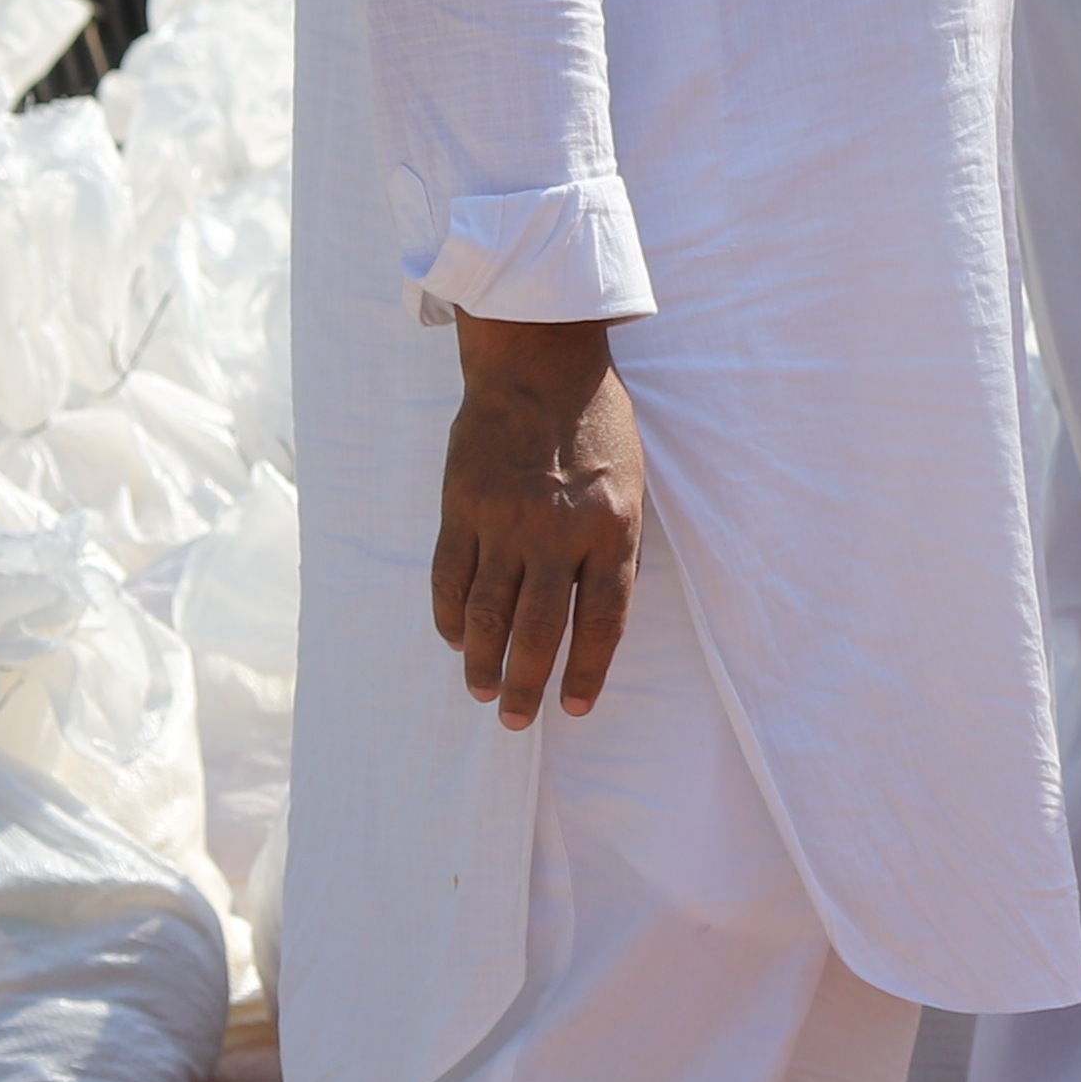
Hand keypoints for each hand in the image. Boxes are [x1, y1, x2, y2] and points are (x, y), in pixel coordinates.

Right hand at [434, 313, 644, 726]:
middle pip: (538, 630)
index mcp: (612, 528)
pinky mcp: (462, 506)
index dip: (586, 672)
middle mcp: (558, 530)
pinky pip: (450, 577)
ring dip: (482, 662)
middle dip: (525, 684)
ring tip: (482, 690)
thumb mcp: (631, 485)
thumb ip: (615, 549)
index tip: (574, 707)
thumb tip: (596, 619)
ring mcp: (504, 519)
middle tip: (516, 719)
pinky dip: (450, 616)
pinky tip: (456, 639)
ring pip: (487, 613)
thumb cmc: (596, 425)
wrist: (539, 362)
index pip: (601, 622)